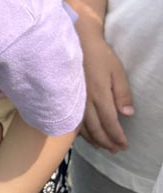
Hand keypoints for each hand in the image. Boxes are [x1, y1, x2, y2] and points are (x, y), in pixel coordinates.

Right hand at [78, 32, 132, 152]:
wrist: (76, 42)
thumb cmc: (99, 55)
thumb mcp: (117, 71)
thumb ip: (122, 93)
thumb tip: (127, 115)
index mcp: (99, 95)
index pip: (109, 123)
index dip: (117, 137)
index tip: (124, 146)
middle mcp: (84, 101)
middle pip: (95, 129)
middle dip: (106, 142)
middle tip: (115, 150)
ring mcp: (73, 100)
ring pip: (82, 127)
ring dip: (93, 139)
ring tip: (102, 146)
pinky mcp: (66, 97)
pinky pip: (72, 119)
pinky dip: (79, 131)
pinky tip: (83, 134)